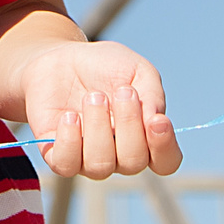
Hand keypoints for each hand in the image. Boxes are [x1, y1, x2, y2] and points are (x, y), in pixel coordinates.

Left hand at [17, 40, 182, 179]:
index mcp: (145, 138)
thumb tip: (154, 124)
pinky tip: (70, 115)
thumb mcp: (137, 70)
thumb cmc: (104, 67)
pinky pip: (66, 165)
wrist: (62, 57)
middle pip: (133, 163)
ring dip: (98, 128)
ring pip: (100, 166)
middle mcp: (119, 155)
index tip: (158, 120)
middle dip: (128, 125)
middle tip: (121, 91)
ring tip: (93, 96)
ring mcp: (88, 158)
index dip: (165, 147)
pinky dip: (70, 140)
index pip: (165, 162)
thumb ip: (152, 96)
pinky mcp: (58, 154)